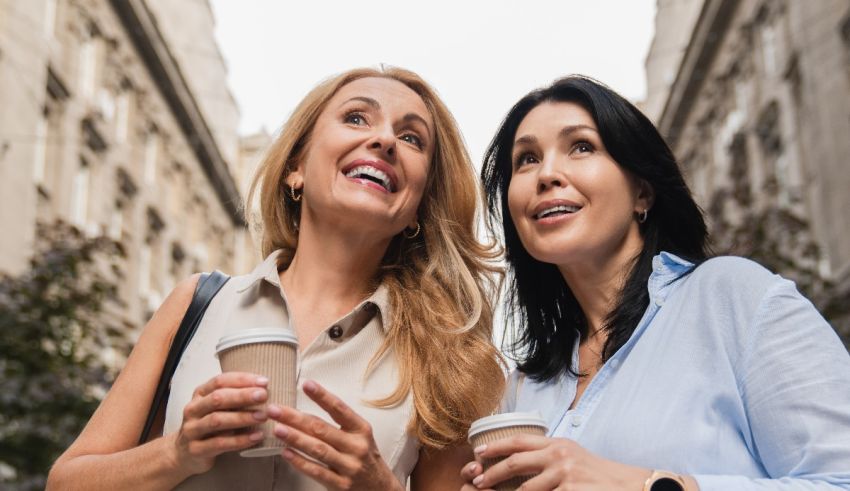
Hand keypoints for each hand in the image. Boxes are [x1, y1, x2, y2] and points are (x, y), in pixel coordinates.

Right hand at [171, 372, 269, 474]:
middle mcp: (193, 409)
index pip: (220, 381)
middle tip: (263, 396)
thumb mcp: (216, 408)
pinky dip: (240, 440)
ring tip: (263, 416)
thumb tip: (263, 387)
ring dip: (242, 417)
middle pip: (218, 399)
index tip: (263, 382)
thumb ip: (234, 398)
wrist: (183, 454)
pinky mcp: (196, 450)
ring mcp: (192, 430)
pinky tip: (256, 437)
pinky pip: (219, 444)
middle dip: (242, 396)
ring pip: (217, 420)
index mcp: (199, 394)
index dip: (242, 380)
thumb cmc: (208, 426)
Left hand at [269, 380, 402, 490]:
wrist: (380, 488)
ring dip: (296, 438)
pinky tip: (286, 453)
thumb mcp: (360, 436)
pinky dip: (300, 462)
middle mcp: (356, 446)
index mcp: (361, 429)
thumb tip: (305, 409)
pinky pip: (317, 471)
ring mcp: (349, 466)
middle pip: (322, 429)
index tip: (306, 384)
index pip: (339, 408)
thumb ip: (339, 424)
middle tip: (276, 409)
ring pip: (318, 449)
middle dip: (296, 418)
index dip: (322, 396)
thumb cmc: (364, 457)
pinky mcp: (341, 484)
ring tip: (278, 429)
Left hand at [462, 434, 650, 490]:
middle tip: (478, 483)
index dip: (496, 446)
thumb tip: (522, 458)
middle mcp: (559, 456)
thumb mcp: (573, 456)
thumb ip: (550, 455)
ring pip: (526, 490)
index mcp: (557, 444)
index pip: (519, 441)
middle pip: (515, 463)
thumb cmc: (599, 474)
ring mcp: (565, 476)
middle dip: (492, 473)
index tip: (479, 452)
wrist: (629, 485)